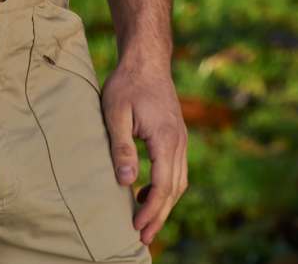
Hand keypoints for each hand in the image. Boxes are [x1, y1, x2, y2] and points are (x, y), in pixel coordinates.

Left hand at [100, 59, 188, 247]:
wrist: (146, 59)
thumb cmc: (127, 83)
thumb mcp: (115, 112)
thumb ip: (121, 146)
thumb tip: (126, 182)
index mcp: (166, 138)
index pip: (162, 185)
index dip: (151, 209)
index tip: (137, 227)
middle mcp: (179, 142)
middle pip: (174, 189)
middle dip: (160, 215)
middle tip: (143, 237)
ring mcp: (181, 139)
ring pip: (179, 182)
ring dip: (164, 204)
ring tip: (146, 222)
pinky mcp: (177, 136)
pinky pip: (176, 169)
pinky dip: (165, 187)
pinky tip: (146, 192)